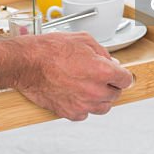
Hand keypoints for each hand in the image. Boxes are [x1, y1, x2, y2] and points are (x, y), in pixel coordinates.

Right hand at [13, 32, 133, 120]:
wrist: (27, 64)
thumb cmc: (50, 50)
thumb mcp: (82, 39)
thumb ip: (102, 52)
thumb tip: (110, 61)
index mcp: (102, 71)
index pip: (126, 79)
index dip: (121, 74)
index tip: (118, 74)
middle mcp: (95, 91)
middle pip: (115, 94)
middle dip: (109, 85)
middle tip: (98, 76)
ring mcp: (83, 104)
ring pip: (103, 107)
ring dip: (99, 98)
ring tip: (88, 86)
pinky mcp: (70, 112)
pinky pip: (85, 113)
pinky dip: (83, 105)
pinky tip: (75, 94)